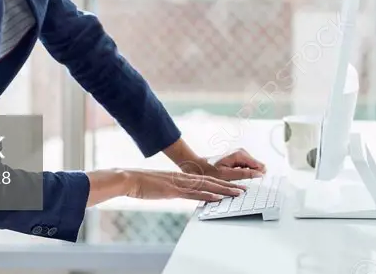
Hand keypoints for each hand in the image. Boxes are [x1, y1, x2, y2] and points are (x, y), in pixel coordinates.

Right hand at [123, 169, 245, 202]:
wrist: (130, 179)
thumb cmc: (143, 184)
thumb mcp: (162, 186)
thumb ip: (174, 189)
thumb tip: (181, 193)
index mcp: (182, 177)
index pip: (207, 180)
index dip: (222, 183)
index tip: (234, 187)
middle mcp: (184, 178)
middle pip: (211, 181)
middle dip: (229, 186)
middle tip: (244, 190)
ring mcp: (180, 183)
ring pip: (207, 186)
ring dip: (224, 190)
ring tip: (237, 194)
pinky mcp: (174, 190)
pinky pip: (193, 193)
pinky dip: (206, 195)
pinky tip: (217, 198)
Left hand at [181, 148, 266, 180]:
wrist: (200, 167)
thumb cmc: (211, 171)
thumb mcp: (227, 175)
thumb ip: (244, 174)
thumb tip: (259, 174)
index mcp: (240, 154)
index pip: (259, 166)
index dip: (258, 176)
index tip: (254, 184)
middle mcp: (241, 151)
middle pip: (256, 166)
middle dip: (252, 175)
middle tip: (240, 181)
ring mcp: (240, 154)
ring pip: (252, 167)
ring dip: (248, 174)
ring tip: (236, 179)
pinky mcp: (238, 158)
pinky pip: (247, 167)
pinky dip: (244, 173)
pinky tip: (235, 177)